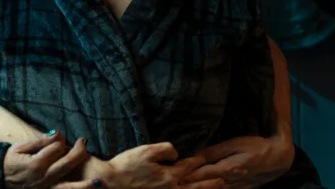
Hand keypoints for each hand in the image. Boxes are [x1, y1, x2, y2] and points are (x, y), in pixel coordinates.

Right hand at [4, 131, 97, 187]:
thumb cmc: (8, 161)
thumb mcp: (20, 147)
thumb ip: (40, 141)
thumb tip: (57, 133)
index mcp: (35, 164)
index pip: (56, 149)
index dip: (60, 140)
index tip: (61, 136)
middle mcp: (42, 178)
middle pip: (66, 165)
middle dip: (78, 153)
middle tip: (84, 142)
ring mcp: (45, 188)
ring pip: (68, 186)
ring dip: (85, 185)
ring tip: (99, 182)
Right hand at [83, 142, 223, 188]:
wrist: (111, 182)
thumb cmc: (127, 165)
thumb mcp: (146, 151)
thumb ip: (166, 149)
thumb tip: (176, 153)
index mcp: (170, 176)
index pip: (189, 167)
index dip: (197, 162)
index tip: (204, 159)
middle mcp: (171, 188)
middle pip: (196, 186)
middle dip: (210, 183)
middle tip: (223, 180)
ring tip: (217, 188)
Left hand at [179, 135, 293, 188]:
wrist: (280, 158)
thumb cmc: (256, 146)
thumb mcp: (235, 144)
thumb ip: (214, 151)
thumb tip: (197, 156)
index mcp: (227, 169)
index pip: (201, 174)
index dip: (186, 174)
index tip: (173, 173)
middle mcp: (230, 181)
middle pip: (205, 185)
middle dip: (189, 183)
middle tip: (174, 181)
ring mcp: (237, 187)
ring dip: (200, 187)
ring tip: (184, 185)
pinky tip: (205, 187)